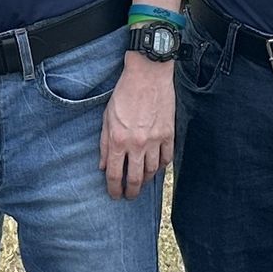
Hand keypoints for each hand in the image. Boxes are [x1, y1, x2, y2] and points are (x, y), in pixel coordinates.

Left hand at [99, 53, 173, 200]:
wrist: (148, 75)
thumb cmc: (124, 94)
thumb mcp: (107, 118)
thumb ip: (105, 144)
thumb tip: (103, 166)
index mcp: (118, 140)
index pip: (115, 174)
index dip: (114, 189)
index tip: (115, 195)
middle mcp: (137, 144)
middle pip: (136, 178)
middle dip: (132, 191)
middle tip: (129, 196)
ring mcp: (155, 140)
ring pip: (153, 171)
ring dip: (147, 180)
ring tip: (142, 182)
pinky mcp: (169, 134)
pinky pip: (167, 158)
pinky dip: (162, 166)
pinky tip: (157, 167)